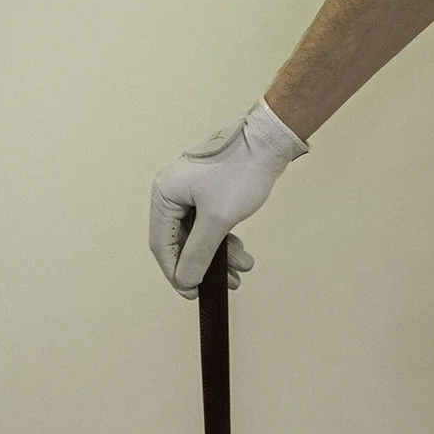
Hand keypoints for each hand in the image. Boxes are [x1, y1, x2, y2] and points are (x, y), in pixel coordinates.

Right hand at [149, 99, 307, 297]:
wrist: (270, 140)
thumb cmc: (241, 172)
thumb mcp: (218, 219)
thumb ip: (198, 253)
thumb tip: (185, 280)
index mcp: (164, 194)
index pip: (162, 245)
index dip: (176, 272)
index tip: (192, 293)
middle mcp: (173, 192)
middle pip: (182, 241)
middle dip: (205, 265)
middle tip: (224, 285)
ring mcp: (192, 191)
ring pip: (201, 234)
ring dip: (220, 255)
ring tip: (242, 271)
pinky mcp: (211, 191)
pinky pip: (212, 223)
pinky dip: (226, 240)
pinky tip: (242, 255)